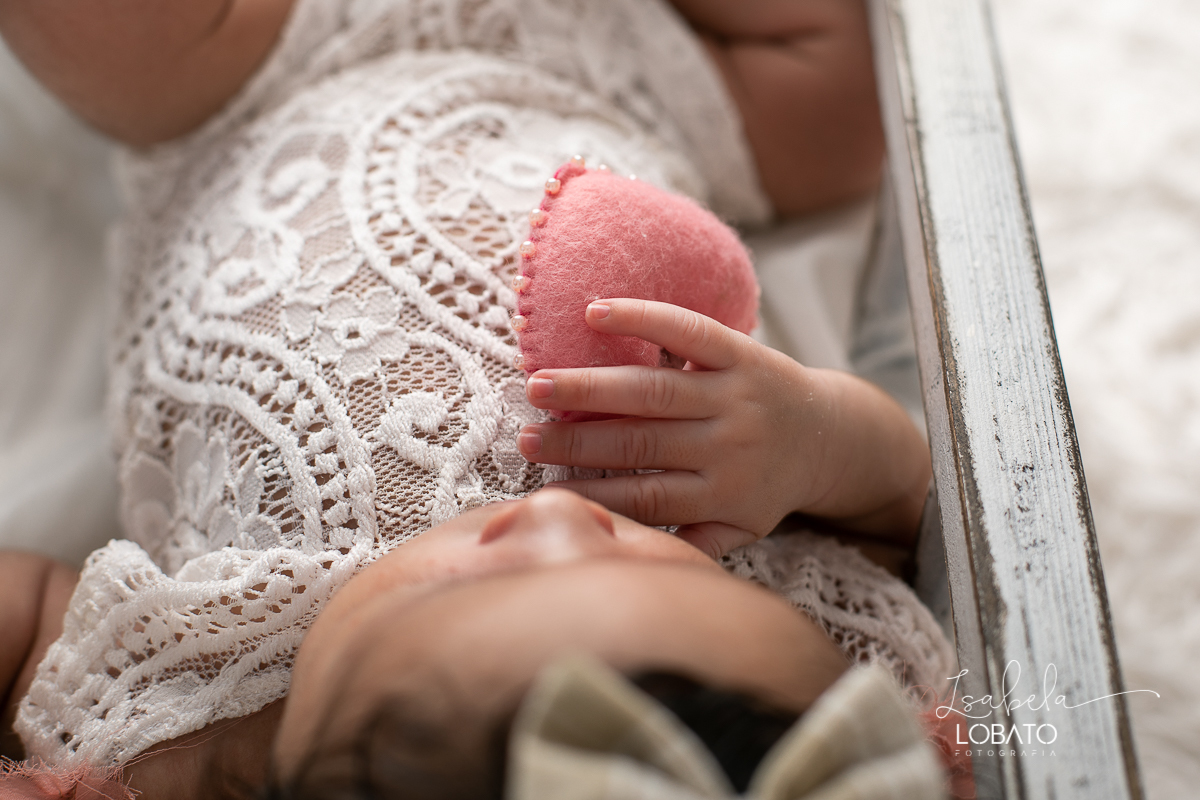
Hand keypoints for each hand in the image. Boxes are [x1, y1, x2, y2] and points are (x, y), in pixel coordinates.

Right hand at [518, 299, 930, 557]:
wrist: (832, 435)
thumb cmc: (767, 485)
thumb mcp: (742, 528)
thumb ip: (693, 544)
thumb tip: (627, 557)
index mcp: (724, 493)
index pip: (648, 497)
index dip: (596, 495)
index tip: (549, 492)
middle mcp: (729, 444)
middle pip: (643, 444)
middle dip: (579, 442)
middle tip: (525, 438)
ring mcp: (736, 394)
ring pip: (655, 391)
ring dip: (592, 389)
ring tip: (540, 387)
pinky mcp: (743, 351)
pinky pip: (690, 331)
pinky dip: (644, 318)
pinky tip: (595, 313)